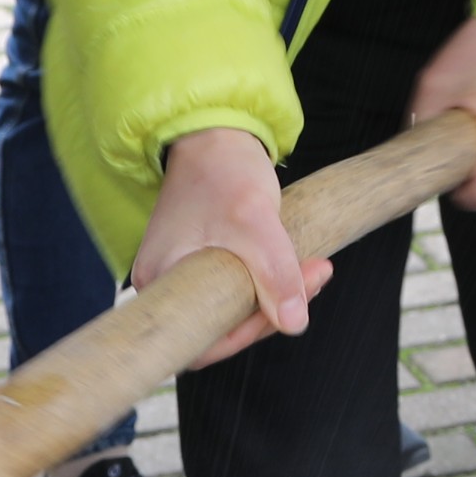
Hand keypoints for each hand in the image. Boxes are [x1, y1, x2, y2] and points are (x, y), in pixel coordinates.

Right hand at [138, 125, 322, 365]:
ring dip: (278, 294)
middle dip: (272, 312)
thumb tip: (293, 324)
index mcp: (160, 279)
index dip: (244, 337)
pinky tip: (301, 265)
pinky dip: (270, 281)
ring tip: (316, 267)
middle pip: (220, 326)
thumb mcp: (253, 222)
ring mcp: (184, 273)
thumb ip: (273, 274)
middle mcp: (164, 283)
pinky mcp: (204, 262)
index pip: (199, 341)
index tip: (284, 313)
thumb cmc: (223, 170)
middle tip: (315, 278)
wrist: (217, 135)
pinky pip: (237, 288)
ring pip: (234, 306)